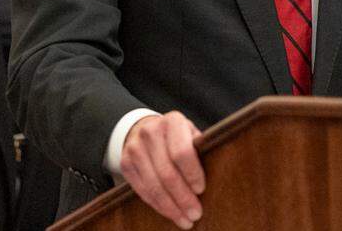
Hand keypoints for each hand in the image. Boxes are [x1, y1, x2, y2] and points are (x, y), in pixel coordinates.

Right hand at [118, 111, 204, 229]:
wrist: (146, 129)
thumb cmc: (178, 137)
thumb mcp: (192, 135)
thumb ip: (200, 150)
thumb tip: (216, 177)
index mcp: (173, 122)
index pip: (182, 152)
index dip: (192, 174)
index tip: (201, 190)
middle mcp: (150, 132)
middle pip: (167, 173)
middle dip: (183, 198)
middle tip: (195, 214)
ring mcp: (134, 148)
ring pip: (154, 185)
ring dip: (171, 207)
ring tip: (185, 220)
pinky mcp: (125, 163)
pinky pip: (142, 190)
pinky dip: (158, 206)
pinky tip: (170, 213)